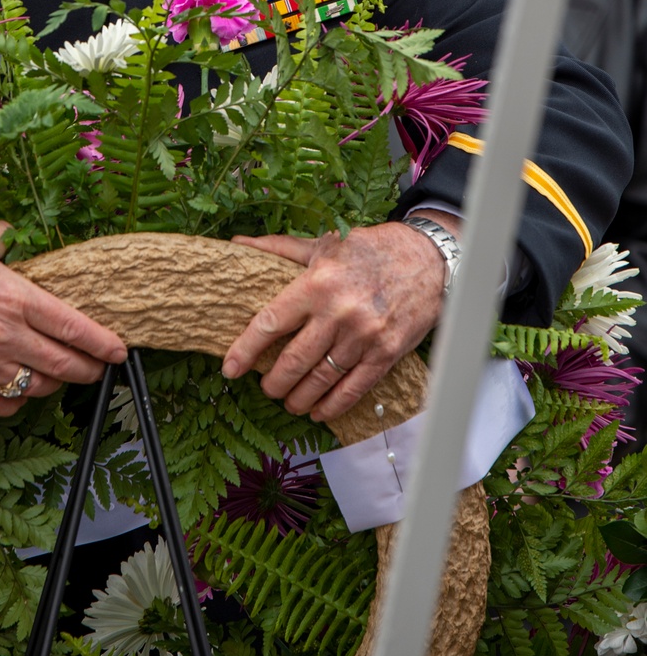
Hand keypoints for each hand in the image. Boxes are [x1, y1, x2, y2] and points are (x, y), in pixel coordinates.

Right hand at [0, 216, 126, 414]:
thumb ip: (13, 240)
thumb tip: (33, 242)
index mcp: (13, 294)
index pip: (72, 327)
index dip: (102, 344)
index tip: (119, 351)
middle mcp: (0, 330)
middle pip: (61, 364)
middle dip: (87, 369)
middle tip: (97, 366)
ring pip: (33, 386)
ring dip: (52, 384)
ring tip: (59, 374)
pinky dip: (12, 403)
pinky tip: (20, 393)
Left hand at [221, 219, 451, 420]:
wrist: (427, 259)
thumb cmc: (369, 250)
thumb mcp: (324, 245)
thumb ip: (279, 249)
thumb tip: (237, 245)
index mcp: (317, 282)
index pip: (271, 322)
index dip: (245, 349)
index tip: (229, 367)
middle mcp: (338, 312)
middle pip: (294, 359)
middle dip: (273, 382)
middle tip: (265, 388)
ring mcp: (364, 336)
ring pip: (321, 379)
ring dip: (299, 397)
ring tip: (288, 402)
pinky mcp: (386, 353)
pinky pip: (353, 388)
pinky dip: (333, 406)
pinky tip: (318, 411)